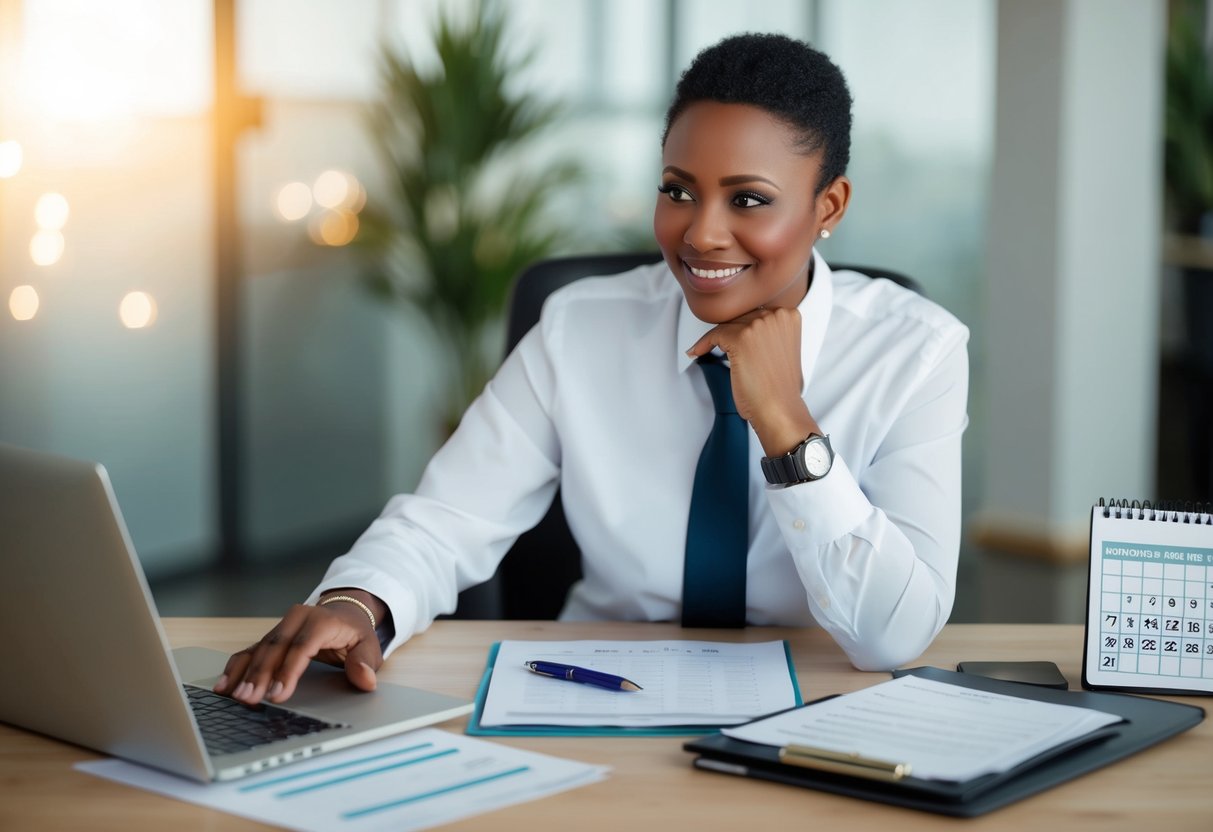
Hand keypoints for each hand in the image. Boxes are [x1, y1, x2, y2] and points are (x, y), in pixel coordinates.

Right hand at [213, 592, 384, 704]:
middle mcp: (298, 618)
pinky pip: (250, 650)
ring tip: (234, 696)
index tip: (278, 694)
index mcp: (321, 620)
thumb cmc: (355, 632)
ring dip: (245, 674)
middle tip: (249, 699)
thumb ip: (365, 663)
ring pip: (260, 649)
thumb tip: (365, 680)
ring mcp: (282, 626)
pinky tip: (224, 685)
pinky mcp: (271, 636)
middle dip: (260, 675)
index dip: (288, 671)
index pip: (302, 647)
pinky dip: (236, 667)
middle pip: (275, 648)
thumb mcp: (369, 645)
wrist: (344, 612)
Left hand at [686, 306, 819, 456]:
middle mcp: (776, 315)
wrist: (779, 409)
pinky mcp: (741, 338)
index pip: (755, 313)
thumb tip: (746, 326)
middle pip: (741, 317)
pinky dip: (703, 344)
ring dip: (717, 339)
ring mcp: (759, 325)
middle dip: (730, 333)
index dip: (741, 326)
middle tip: (719, 347)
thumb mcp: (782, 348)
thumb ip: (770, 332)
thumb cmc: (780, 387)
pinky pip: (714, 335)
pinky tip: (698, 352)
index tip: (730, 335)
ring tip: (707, 350)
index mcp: (789, 316)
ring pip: (727, 325)